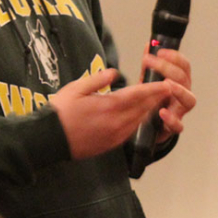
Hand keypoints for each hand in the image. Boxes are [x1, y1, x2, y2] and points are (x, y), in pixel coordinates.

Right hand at [51, 68, 171, 159]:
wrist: (50, 139)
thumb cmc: (60, 112)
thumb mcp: (76, 88)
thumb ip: (98, 79)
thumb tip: (115, 73)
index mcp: (108, 106)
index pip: (138, 95)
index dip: (154, 89)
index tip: (166, 83)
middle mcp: (116, 122)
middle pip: (143, 108)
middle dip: (157, 98)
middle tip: (168, 89)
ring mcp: (115, 135)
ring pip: (139, 120)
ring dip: (150, 110)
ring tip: (157, 100)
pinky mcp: (111, 144)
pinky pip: (132, 130)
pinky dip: (140, 121)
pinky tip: (141, 116)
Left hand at [140, 48, 195, 142]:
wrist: (147, 127)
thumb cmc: (152, 101)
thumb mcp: (149, 81)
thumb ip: (150, 65)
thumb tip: (148, 44)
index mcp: (179, 81)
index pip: (184, 66)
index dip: (175, 56)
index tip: (160, 51)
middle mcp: (183, 94)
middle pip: (184, 78)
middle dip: (168, 67)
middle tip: (151, 61)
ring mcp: (180, 111)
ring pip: (190, 100)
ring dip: (179, 90)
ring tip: (167, 85)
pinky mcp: (173, 127)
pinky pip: (178, 125)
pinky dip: (172, 119)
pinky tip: (162, 112)